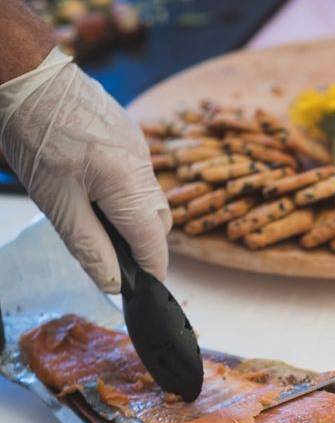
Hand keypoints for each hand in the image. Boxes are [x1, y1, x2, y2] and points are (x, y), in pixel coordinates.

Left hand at [0, 47, 170, 292]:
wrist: (31, 77)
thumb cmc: (36, 136)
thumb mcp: (56, 202)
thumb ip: (89, 246)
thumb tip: (113, 283)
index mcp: (128, 186)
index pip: (154, 241)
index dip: (152, 269)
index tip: (146, 289)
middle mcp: (144, 167)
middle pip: (160, 220)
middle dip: (146, 244)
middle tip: (119, 260)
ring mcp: (140, 147)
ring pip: (151, 196)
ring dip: (135, 217)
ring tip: (99, 220)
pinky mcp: (130, 135)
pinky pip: (140, 174)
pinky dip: (128, 192)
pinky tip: (95, 186)